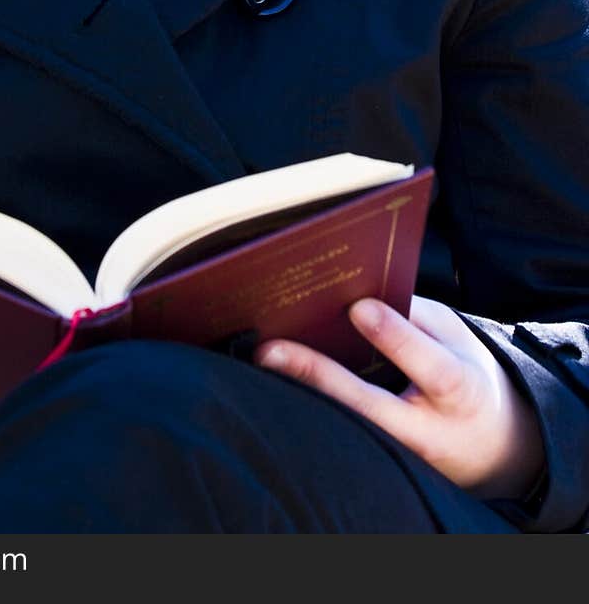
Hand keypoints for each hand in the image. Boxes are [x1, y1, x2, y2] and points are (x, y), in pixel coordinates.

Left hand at [252, 294, 545, 501]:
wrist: (494, 448)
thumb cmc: (465, 376)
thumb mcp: (457, 339)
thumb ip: (415, 316)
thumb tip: (356, 291)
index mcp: (462, 391)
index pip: (431, 367)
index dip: (395, 338)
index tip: (358, 307)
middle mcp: (428, 432)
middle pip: (369, 407)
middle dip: (318, 376)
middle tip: (269, 350)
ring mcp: (402, 458)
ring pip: (346, 428)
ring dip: (302, 395)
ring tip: (262, 359)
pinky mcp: (380, 466)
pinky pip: (340, 433)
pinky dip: (309, 405)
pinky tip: (276, 377)